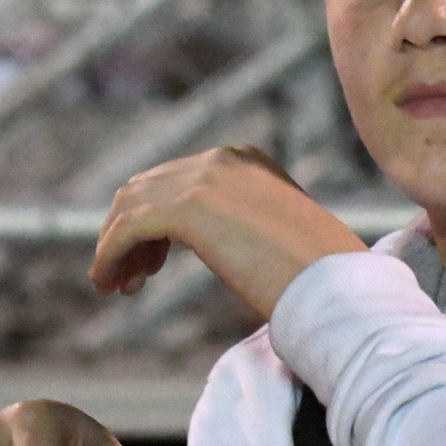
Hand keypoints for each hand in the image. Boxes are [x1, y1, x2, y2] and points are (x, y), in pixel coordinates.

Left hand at [88, 146, 367, 317]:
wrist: (337, 285)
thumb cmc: (325, 276)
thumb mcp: (284, 235)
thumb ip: (253, 228)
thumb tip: (238, 248)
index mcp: (250, 161)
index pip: (179, 178)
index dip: (152, 219)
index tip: (149, 264)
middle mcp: (225, 159)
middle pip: (147, 186)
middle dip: (129, 232)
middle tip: (129, 278)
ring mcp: (205, 178)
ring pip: (131, 205)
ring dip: (114, 245)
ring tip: (116, 285)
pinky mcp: (186, 208)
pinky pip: (127, 229)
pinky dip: (109, 254)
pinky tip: (108, 283)